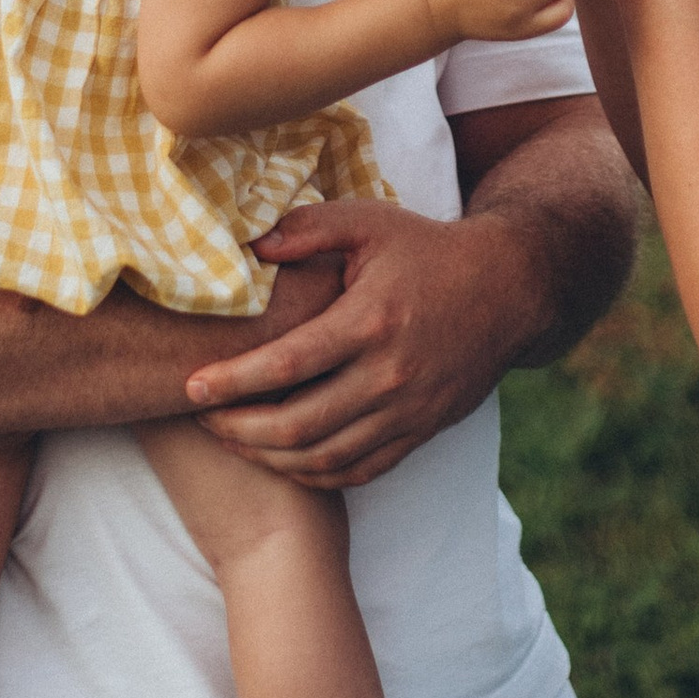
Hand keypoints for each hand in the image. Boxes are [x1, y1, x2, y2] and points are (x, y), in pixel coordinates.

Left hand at [180, 195, 544, 486]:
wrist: (509, 290)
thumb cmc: (429, 251)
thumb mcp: (370, 223)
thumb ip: (307, 228)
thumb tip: (250, 248)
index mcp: (370, 321)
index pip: (285, 366)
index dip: (230, 381)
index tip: (190, 386)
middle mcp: (389, 375)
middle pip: (297, 425)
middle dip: (237, 429)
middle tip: (200, 417)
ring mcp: (407, 411)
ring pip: (323, 458)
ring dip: (267, 457)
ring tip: (231, 438)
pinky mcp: (420, 432)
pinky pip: (358, 471)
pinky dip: (312, 474)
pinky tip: (281, 457)